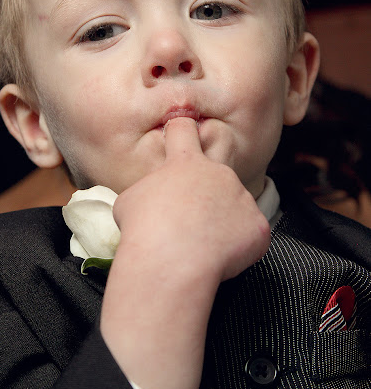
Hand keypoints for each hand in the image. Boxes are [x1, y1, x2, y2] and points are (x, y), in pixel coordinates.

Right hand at [101, 117, 269, 388]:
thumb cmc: (144, 230)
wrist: (171, 260)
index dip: (180, 128)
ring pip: (236, 199)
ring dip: (223, 214)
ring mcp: (241, 196)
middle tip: (208, 164)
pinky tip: (219, 256)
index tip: (179, 130)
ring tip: (202, 240)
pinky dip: (238, 244)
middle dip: (218, 143)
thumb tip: (153, 199)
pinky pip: (251, 231)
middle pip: (223, 142)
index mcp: (184, 162)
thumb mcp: (130, 199)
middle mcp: (217, 172)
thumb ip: (149, 190)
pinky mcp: (257, 225)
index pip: (183, 128)